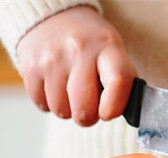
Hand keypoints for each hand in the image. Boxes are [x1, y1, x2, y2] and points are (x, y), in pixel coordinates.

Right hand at [16, 5, 136, 125]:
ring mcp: (52, 58)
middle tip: (90, 106)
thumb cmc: (91, 43)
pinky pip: (42, 104)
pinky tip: (56, 86)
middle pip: (85, 108)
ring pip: (62, 110)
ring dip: (68, 109)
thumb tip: (124, 112)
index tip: (109, 113)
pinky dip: (50, 103)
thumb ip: (123, 81)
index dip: (115, 107)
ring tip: (71, 91)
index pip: (119, 82)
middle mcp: (78, 50)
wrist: (54, 18)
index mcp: (107, 46)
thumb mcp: (114, 52)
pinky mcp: (30, 66)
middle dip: (89, 116)